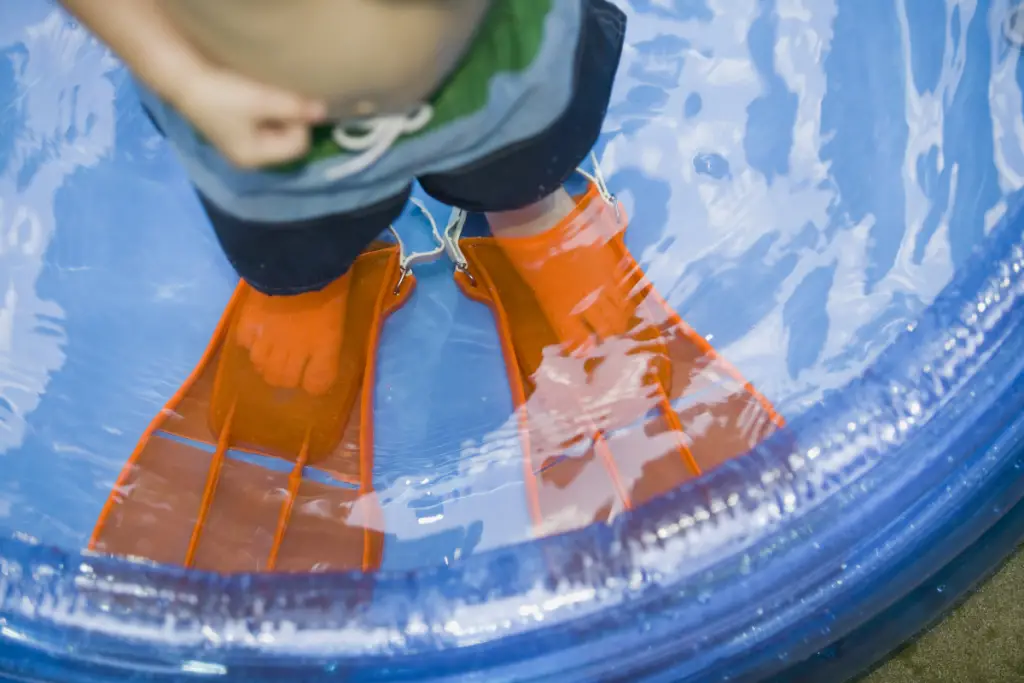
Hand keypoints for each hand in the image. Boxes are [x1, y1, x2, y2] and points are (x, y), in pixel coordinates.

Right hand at [174, 66, 327, 168]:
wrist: (184, 80)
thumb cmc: (222, 94)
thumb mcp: (261, 100)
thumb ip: (294, 107)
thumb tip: (323, 111)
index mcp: (254, 157)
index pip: (298, 146)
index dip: (300, 123)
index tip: (291, 101)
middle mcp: (248, 158)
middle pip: (288, 142)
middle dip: (290, 120)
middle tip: (281, 97)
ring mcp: (240, 146)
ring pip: (277, 133)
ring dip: (279, 115)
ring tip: (268, 96)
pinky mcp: (234, 132)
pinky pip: (263, 127)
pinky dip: (266, 113)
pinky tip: (257, 98)